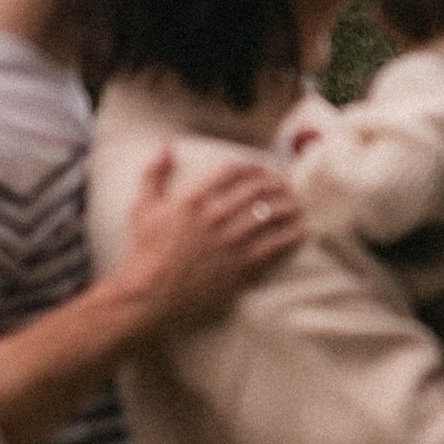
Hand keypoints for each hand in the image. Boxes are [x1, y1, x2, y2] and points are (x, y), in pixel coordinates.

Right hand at [119, 146, 303, 326]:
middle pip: (259, 188)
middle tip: (285, 188)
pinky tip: (300, 231)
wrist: (151, 296)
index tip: (262, 171)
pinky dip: (293, 235)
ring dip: (290, 207)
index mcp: (193, 198)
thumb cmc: (146, 252)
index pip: (234, 169)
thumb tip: (165, 146)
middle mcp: (214, 216)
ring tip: (297, 207)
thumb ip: (153, 173)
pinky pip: (276, 244)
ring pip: (272, 214)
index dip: (254, 167)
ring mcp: (230, 241)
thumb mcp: (143, 208)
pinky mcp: (241, 266)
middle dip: (277, 184)